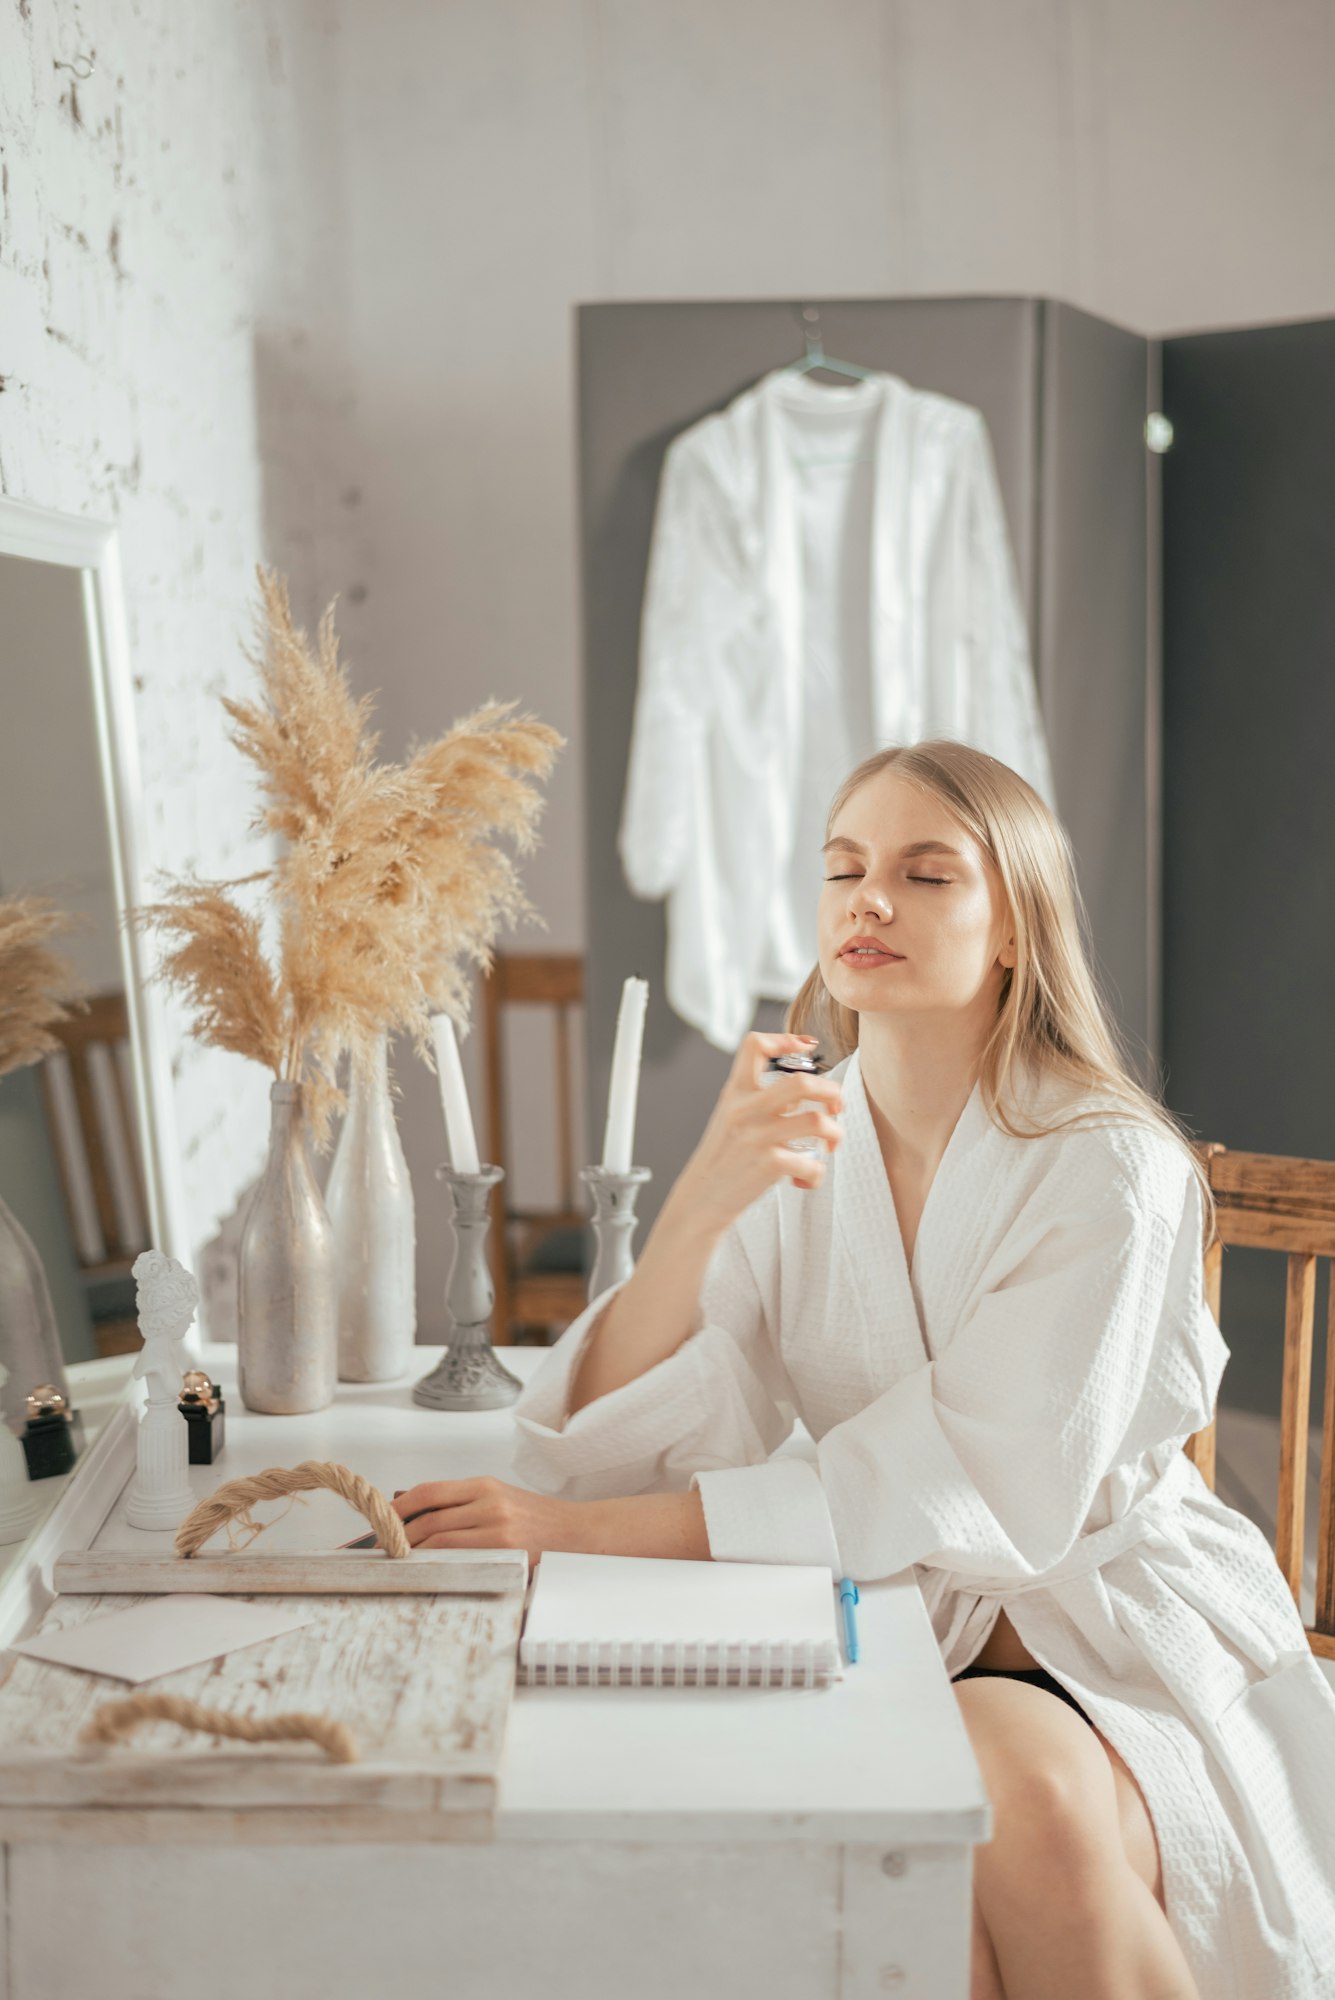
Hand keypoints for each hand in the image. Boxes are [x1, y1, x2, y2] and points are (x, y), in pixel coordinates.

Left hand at [393, 1477, 577, 1562]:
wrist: (576, 1533)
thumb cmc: (536, 1518)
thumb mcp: (500, 1498)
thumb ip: (463, 1504)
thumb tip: (415, 1515)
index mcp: (485, 1485)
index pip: (429, 1491)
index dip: (400, 1507)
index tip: (382, 1519)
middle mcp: (489, 1503)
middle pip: (429, 1519)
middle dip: (399, 1536)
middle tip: (385, 1547)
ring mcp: (497, 1529)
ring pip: (440, 1542)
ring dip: (414, 1553)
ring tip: (401, 1561)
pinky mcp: (505, 1553)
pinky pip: (460, 1560)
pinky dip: (438, 1565)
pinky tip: (429, 1570)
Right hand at [671, 1031, 843, 1235]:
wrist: (701, 1199)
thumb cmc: (723, 1159)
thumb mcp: (731, 1117)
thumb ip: (760, 1099)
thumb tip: (806, 1087)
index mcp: (735, 1092)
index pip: (755, 1045)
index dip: (786, 1039)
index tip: (806, 1046)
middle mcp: (745, 1110)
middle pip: (802, 1082)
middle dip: (832, 1092)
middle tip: (836, 1106)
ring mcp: (757, 1137)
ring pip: (818, 1122)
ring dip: (835, 1134)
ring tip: (829, 1146)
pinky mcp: (768, 1165)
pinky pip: (812, 1163)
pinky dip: (817, 1174)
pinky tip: (804, 1179)